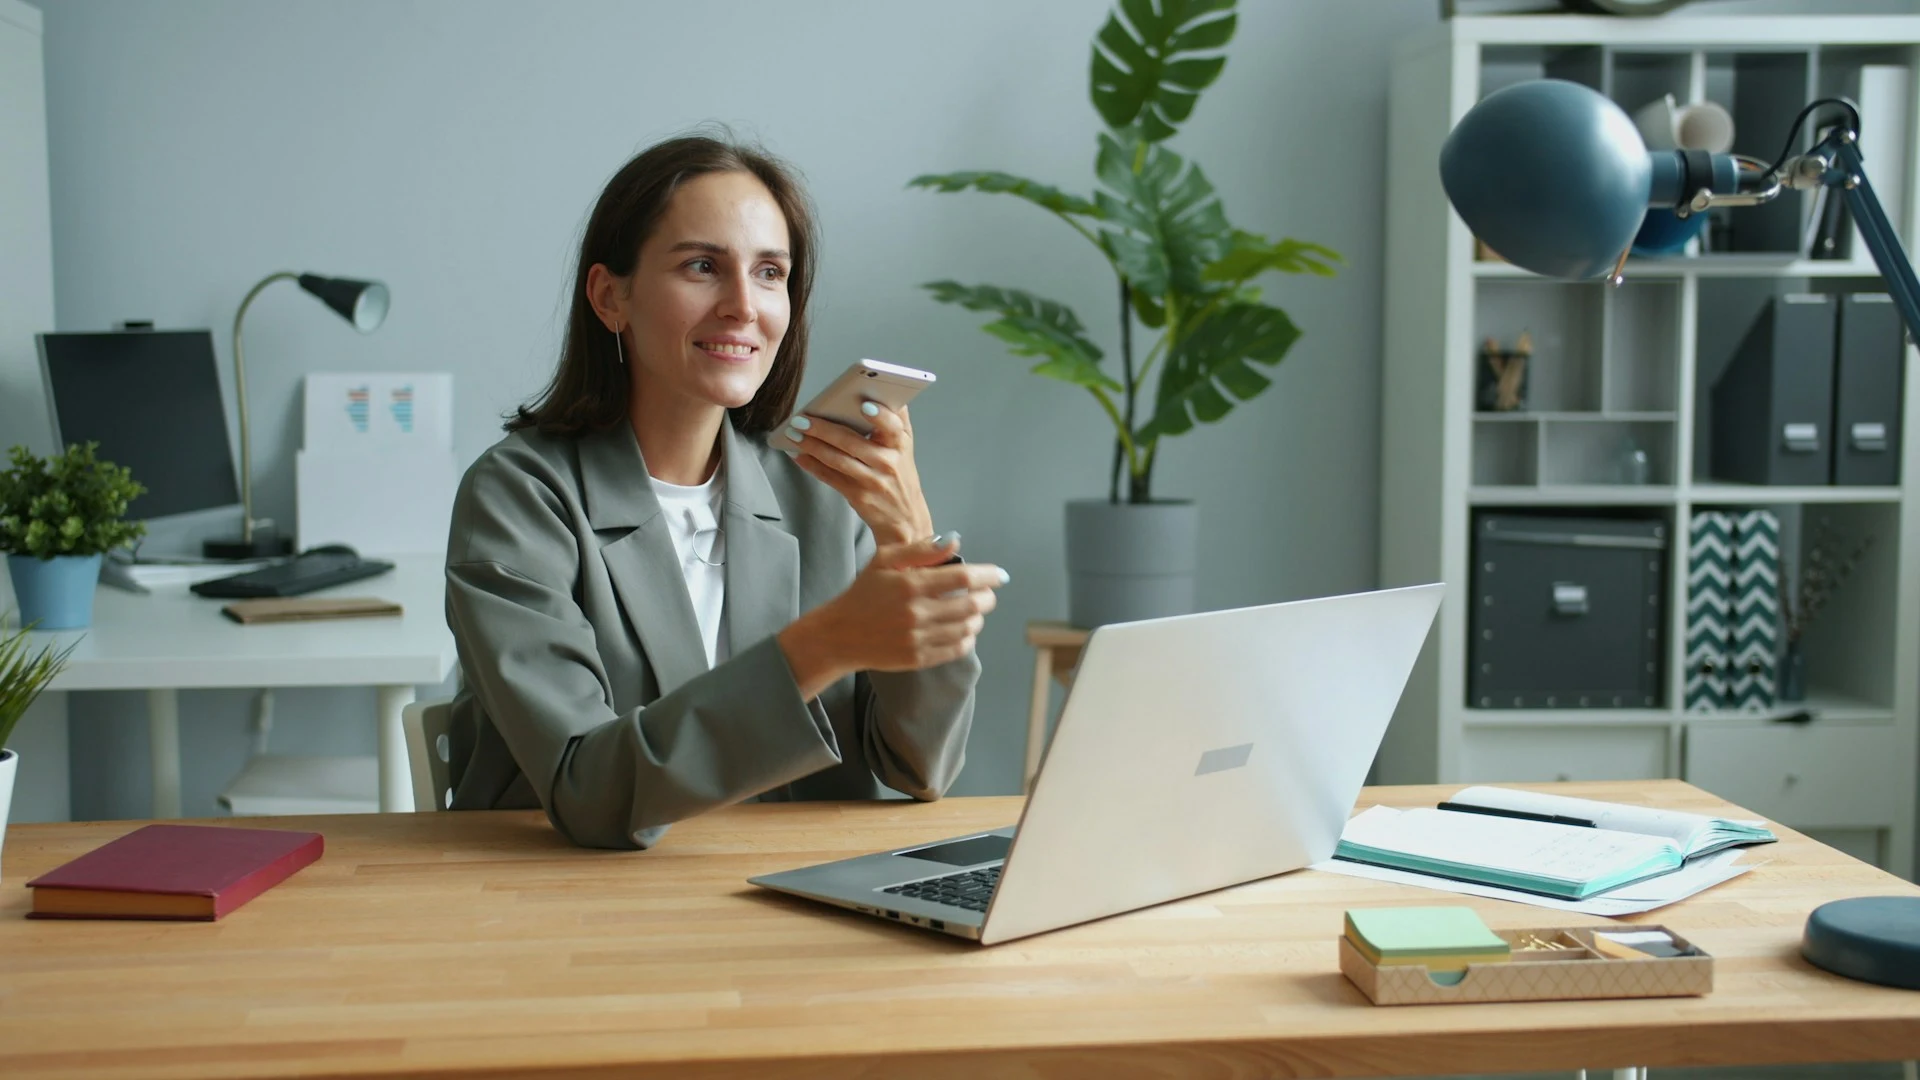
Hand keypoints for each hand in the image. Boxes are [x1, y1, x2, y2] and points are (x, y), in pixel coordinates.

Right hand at [777, 535, 1008, 699]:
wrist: (840, 634)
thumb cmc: (864, 592)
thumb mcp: (885, 560)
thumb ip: (921, 550)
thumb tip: (955, 541)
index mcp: (911, 585)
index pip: (963, 577)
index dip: (988, 575)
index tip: (1001, 575)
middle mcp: (917, 613)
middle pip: (971, 604)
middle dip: (987, 597)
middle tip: (988, 593)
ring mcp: (918, 638)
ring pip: (967, 628)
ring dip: (978, 618)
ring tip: (975, 610)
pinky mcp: (918, 658)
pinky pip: (956, 649)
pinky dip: (968, 638)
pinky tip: (965, 630)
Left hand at [782, 404, 932, 546]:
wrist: (904, 518)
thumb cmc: (901, 476)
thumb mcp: (905, 447)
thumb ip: (897, 419)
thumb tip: (885, 390)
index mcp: (900, 444)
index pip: (892, 426)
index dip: (880, 416)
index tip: (864, 405)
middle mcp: (888, 462)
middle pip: (852, 442)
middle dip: (823, 429)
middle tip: (802, 418)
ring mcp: (872, 480)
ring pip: (837, 459)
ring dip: (812, 445)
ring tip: (794, 433)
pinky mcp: (858, 495)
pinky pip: (830, 477)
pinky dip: (811, 465)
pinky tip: (798, 454)